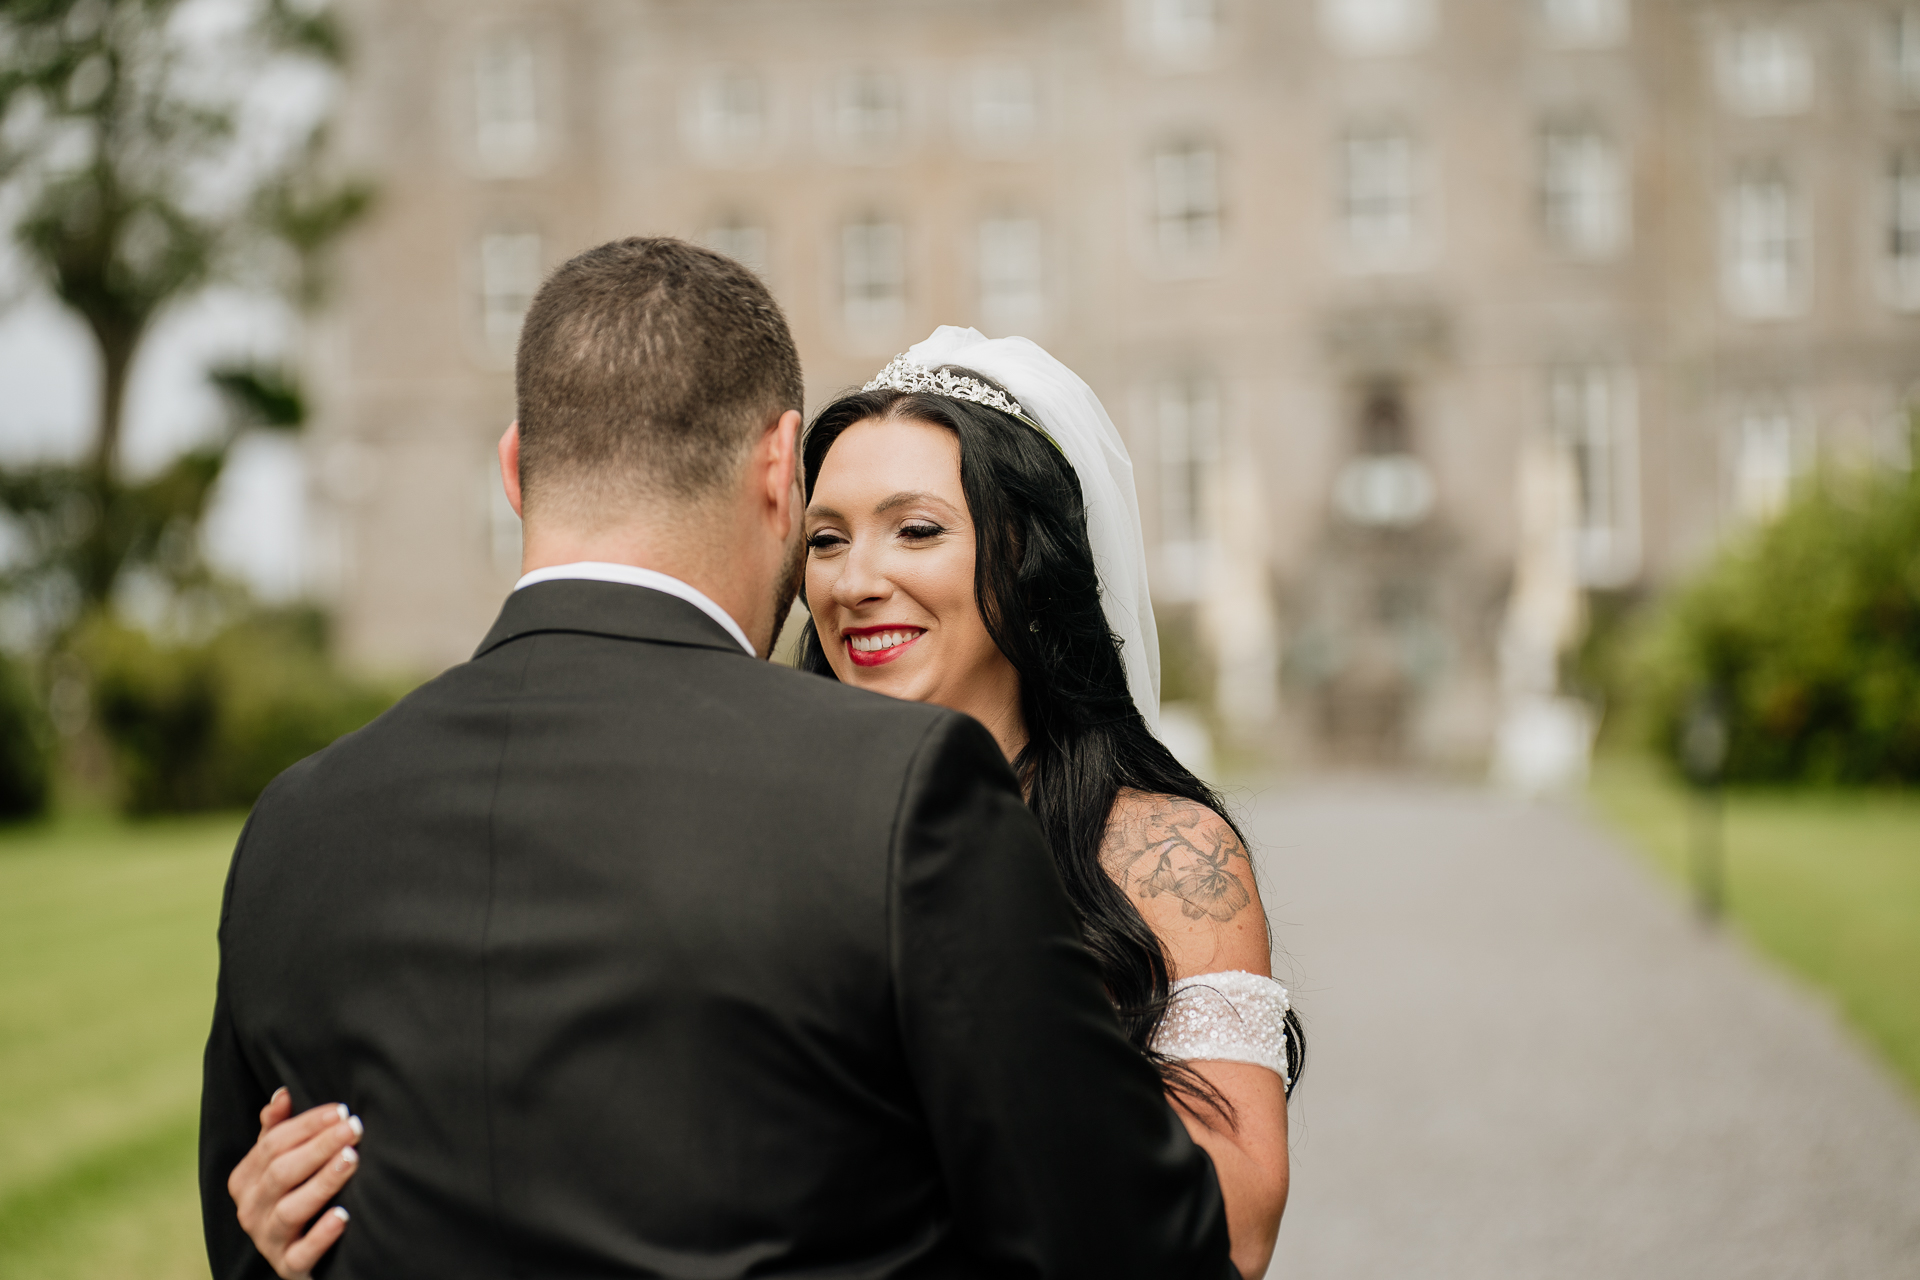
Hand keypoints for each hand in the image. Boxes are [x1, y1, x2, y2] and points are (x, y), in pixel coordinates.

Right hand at [227, 1088, 361, 1279]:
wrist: (303, 1253)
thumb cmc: (294, 1193)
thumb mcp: (280, 1162)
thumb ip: (277, 1131)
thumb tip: (282, 1094)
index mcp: (245, 1180)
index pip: (271, 1145)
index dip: (307, 1125)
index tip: (341, 1110)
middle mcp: (250, 1211)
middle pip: (281, 1173)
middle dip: (319, 1147)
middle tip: (354, 1127)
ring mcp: (268, 1241)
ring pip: (290, 1210)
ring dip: (322, 1182)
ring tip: (351, 1159)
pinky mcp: (289, 1267)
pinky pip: (302, 1254)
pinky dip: (322, 1234)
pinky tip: (344, 1216)